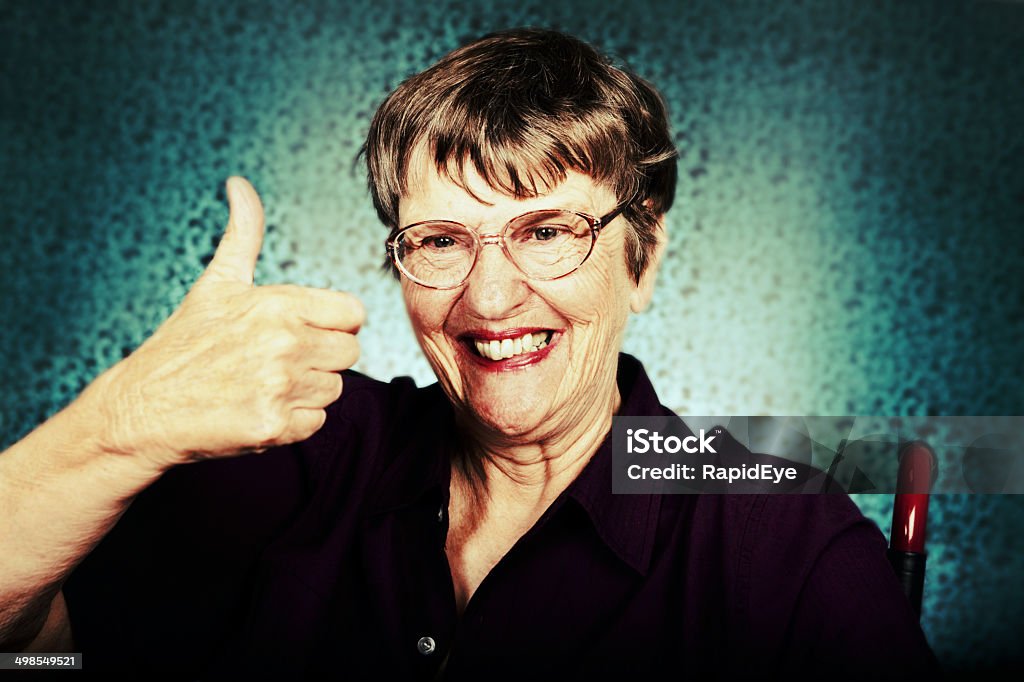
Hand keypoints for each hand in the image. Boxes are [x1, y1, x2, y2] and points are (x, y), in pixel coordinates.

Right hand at [92, 177, 363, 469]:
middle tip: (278, 360)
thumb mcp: (217, 282)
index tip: (306, 329)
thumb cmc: (184, 342)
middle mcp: (285, 343)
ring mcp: (280, 386)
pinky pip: (316, 422)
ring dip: (306, 391)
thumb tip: (239, 184)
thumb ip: (243, 234)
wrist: (142, 407)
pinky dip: (293, 422)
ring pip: (334, 389)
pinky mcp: (274, 426)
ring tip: (264, 384)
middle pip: (349, 353)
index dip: (334, 322)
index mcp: (279, 304)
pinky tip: (259, 408)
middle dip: (320, 357)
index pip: (353, 313)